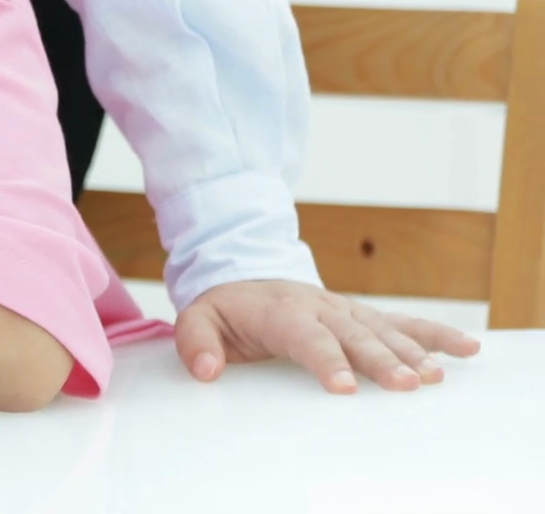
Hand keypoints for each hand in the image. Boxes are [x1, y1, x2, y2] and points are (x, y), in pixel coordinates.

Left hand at [176, 279, 480, 392]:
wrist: (244, 276)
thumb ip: (196, 343)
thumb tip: (207, 370)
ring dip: (411, 352)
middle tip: (406, 384)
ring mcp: (345, 310)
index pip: (306, 337)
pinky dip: (434, 335)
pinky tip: (466, 349)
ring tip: (435, 375)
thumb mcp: (198, 319)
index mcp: (281, 311)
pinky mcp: (362, 315)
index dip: (326, 360)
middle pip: (354, 335)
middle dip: (380, 360)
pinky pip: (402, 323)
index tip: (344, 386)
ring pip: (383, 330)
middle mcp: (320, 307)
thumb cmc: (226, 308)